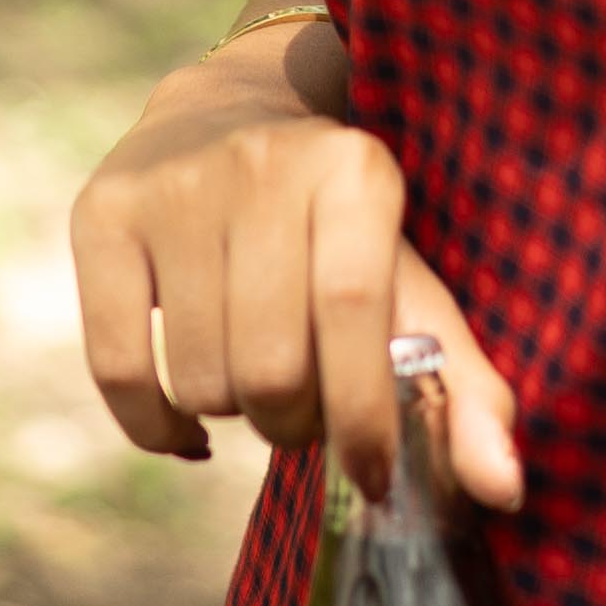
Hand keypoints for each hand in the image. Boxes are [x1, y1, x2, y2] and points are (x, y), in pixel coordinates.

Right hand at [66, 38, 520, 508]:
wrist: (225, 115)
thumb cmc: (335, 229)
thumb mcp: (408, 282)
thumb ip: (462, 386)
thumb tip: (502, 490)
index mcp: (355, 171)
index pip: (356, 311)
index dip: (364, 414)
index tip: (373, 475)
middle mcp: (263, 164)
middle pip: (270, 364)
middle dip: (292, 421)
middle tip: (301, 408)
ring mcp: (173, 186)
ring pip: (199, 377)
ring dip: (231, 414)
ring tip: (252, 378)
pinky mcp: (103, 214)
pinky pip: (119, 370)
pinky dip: (156, 426)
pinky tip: (186, 421)